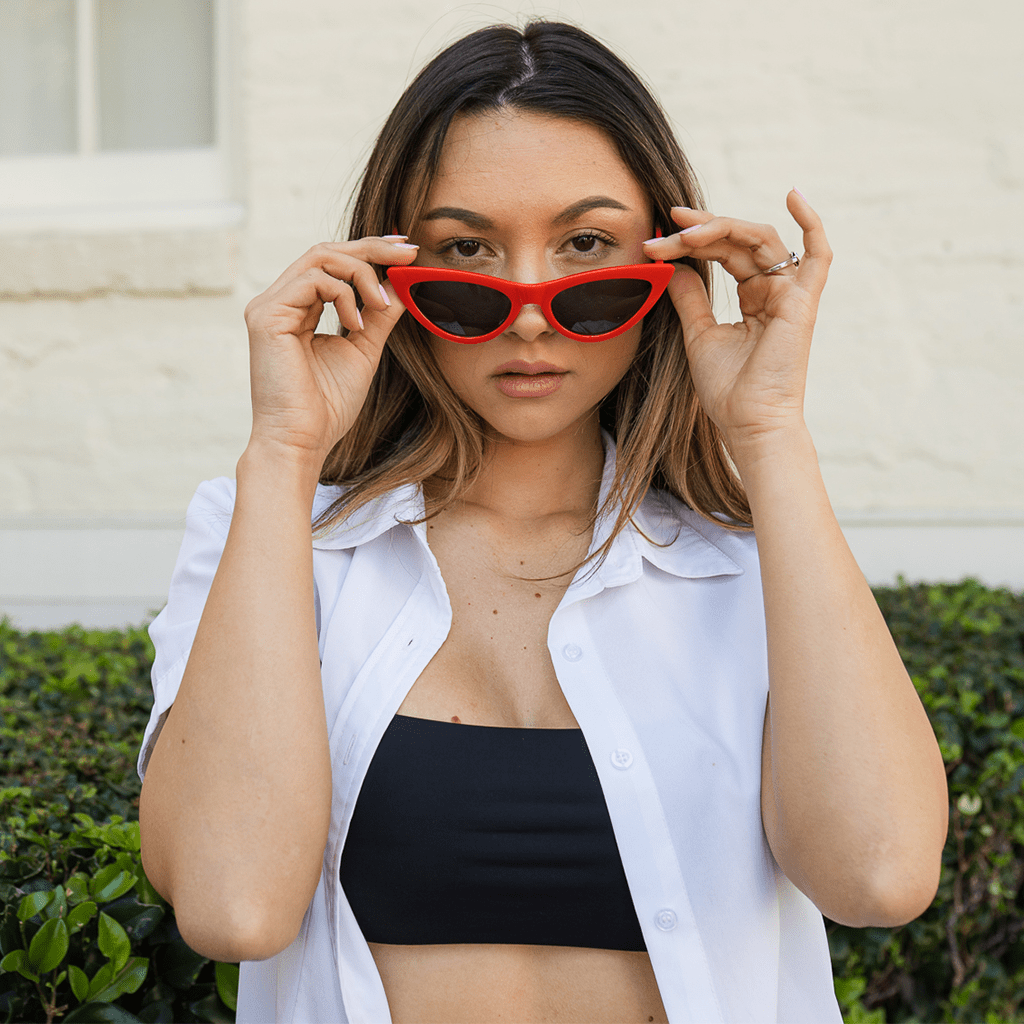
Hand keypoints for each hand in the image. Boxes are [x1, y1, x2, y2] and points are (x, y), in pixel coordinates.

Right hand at [242, 237, 417, 465]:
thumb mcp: (363, 349)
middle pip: (326, 250)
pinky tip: (358, 325)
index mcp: (297, 309)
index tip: (407, 252)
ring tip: (381, 305)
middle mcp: (279, 301)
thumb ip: (379, 315)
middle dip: (372, 248)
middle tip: (409, 253)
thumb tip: (401, 283)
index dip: (370, 251)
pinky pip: (313, 280)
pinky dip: (345, 295)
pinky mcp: (266, 314)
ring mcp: (269, 306)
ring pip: (320, 256)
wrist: (302, 440)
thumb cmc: (328, 406)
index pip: (333, 264)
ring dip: (362, 274)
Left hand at [642, 190, 831, 466]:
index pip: (724, 253)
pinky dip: (811, 223)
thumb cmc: (727, 390)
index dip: (691, 242)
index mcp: (753, 298)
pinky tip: (792, 194)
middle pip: (739, 241)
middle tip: (667, 225)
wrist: (747, 424)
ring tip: (685, 230)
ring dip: (721, 228)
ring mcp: (790, 294)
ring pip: (760, 239)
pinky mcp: (803, 302)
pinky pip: (818, 255)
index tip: (656, 242)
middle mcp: (774, 290)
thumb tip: (673, 265)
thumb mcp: (699, 335)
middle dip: (700, 231)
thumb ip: (691, 298)